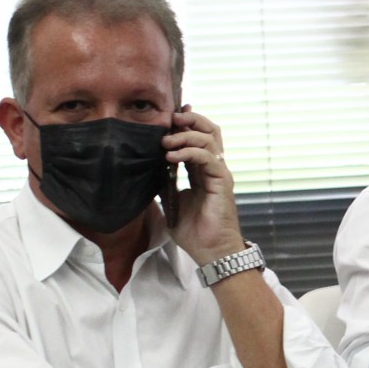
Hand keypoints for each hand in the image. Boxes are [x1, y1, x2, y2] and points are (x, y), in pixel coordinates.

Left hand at [163, 110, 244, 264]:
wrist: (211, 251)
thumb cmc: (194, 232)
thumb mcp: (171, 202)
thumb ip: (164, 185)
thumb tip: (146, 171)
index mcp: (203, 172)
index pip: (199, 139)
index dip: (186, 124)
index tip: (169, 116)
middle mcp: (214, 168)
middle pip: (210, 132)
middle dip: (190, 120)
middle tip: (171, 118)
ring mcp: (220, 174)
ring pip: (209, 140)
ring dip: (185, 136)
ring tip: (165, 140)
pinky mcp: (222, 182)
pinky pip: (208, 158)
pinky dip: (190, 152)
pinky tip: (171, 156)